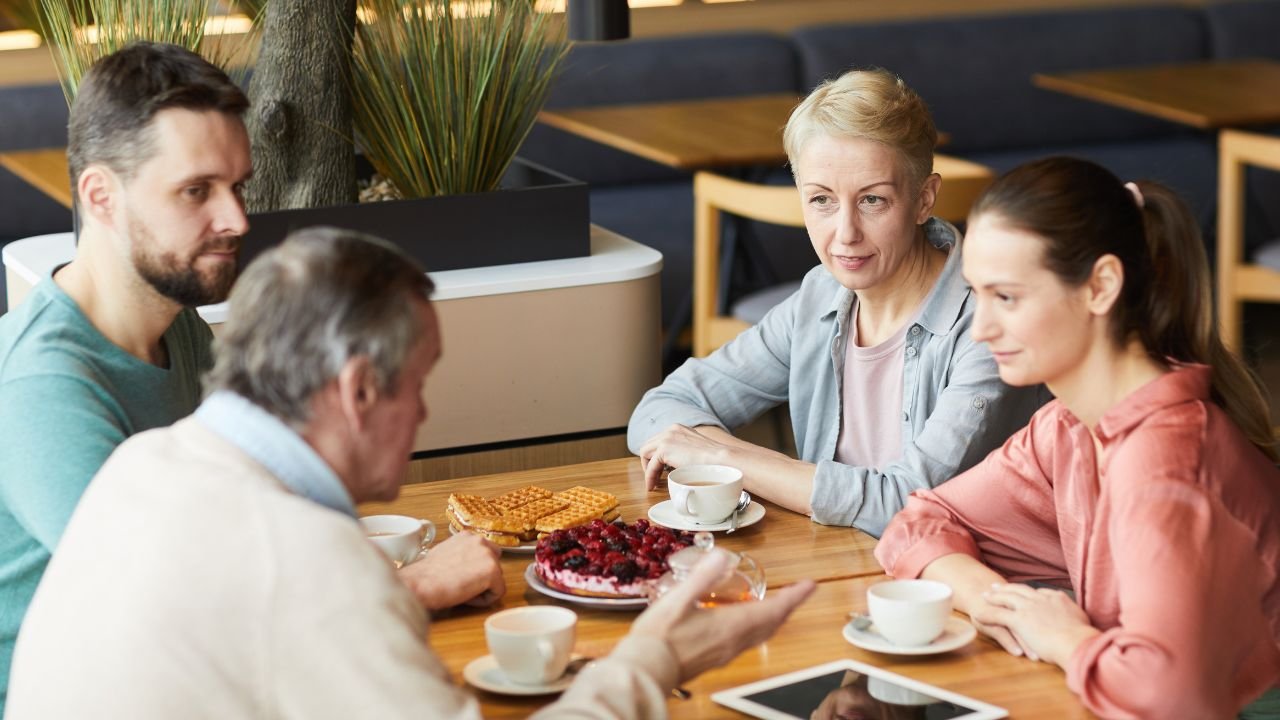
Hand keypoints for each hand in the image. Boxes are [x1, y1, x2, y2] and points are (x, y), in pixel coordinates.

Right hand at [398, 532, 505, 610]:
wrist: (419, 584)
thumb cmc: (425, 575)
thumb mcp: (445, 555)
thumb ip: (461, 555)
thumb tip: (467, 566)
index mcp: (468, 536)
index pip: (485, 555)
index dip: (474, 571)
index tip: (459, 576)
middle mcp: (480, 541)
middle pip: (494, 567)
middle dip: (482, 579)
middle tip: (461, 585)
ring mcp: (488, 555)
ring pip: (496, 581)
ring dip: (481, 590)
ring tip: (460, 590)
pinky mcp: (493, 571)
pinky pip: (497, 594)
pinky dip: (483, 601)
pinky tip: (465, 597)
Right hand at [629, 549, 815, 681]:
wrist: (646, 669)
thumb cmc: (660, 636)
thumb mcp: (679, 598)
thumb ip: (703, 576)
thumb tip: (722, 555)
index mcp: (731, 625)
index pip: (774, 610)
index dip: (794, 597)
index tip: (810, 585)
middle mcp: (735, 641)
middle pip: (772, 624)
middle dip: (788, 606)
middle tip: (799, 591)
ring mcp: (726, 652)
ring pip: (762, 634)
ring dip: (775, 617)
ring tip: (780, 603)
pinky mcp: (716, 658)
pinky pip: (748, 641)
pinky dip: (758, 627)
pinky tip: (745, 620)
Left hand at [638, 424, 734, 489]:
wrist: (721, 459)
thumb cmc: (714, 459)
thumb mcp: (696, 450)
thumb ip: (685, 451)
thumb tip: (678, 462)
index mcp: (678, 429)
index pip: (659, 441)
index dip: (655, 456)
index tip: (658, 469)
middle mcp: (670, 430)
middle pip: (649, 445)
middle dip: (648, 462)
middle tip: (654, 476)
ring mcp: (666, 438)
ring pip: (645, 453)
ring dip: (647, 469)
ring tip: (652, 482)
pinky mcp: (664, 449)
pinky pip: (650, 465)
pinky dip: (649, 476)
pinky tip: (652, 485)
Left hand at [970, 583, 1098, 665]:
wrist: (1077, 643)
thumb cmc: (1083, 638)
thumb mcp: (1081, 621)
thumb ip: (1074, 616)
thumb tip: (1076, 619)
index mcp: (1057, 598)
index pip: (1039, 592)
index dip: (1028, 592)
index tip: (1022, 592)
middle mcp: (1041, 599)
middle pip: (1020, 590)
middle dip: (1007, 587)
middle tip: (996, 586)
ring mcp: (1029, 608)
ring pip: (1007, 598)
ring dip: (994, 596)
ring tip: (984, 595)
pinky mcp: (1019, 620)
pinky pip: (998, 614)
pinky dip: (987, 613)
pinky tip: (977, 613)